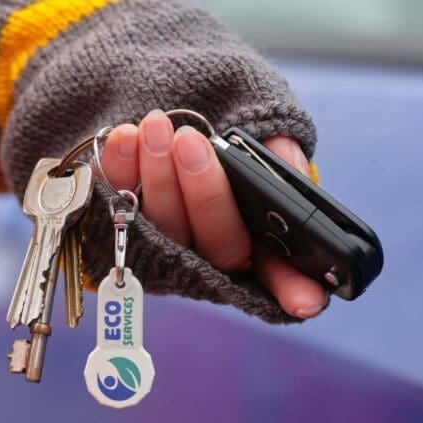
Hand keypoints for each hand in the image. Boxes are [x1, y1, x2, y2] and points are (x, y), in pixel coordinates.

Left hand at [101, 110, 327, 318]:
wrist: (164, 120)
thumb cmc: (226, 133)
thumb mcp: (263, 134)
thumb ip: (279, 152)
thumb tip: (283, 165)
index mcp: (260, 238)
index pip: (282, 272)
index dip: (294, 289)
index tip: (304, 301)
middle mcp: (214, 253)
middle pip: (217, 244)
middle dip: (205, 192)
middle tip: (191, 143)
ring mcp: (168, 246)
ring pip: (166, 228)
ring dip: (157, 176)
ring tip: (156, 128)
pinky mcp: (122, 227)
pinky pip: (118, 207)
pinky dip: (120, 171)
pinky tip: (127, 137)